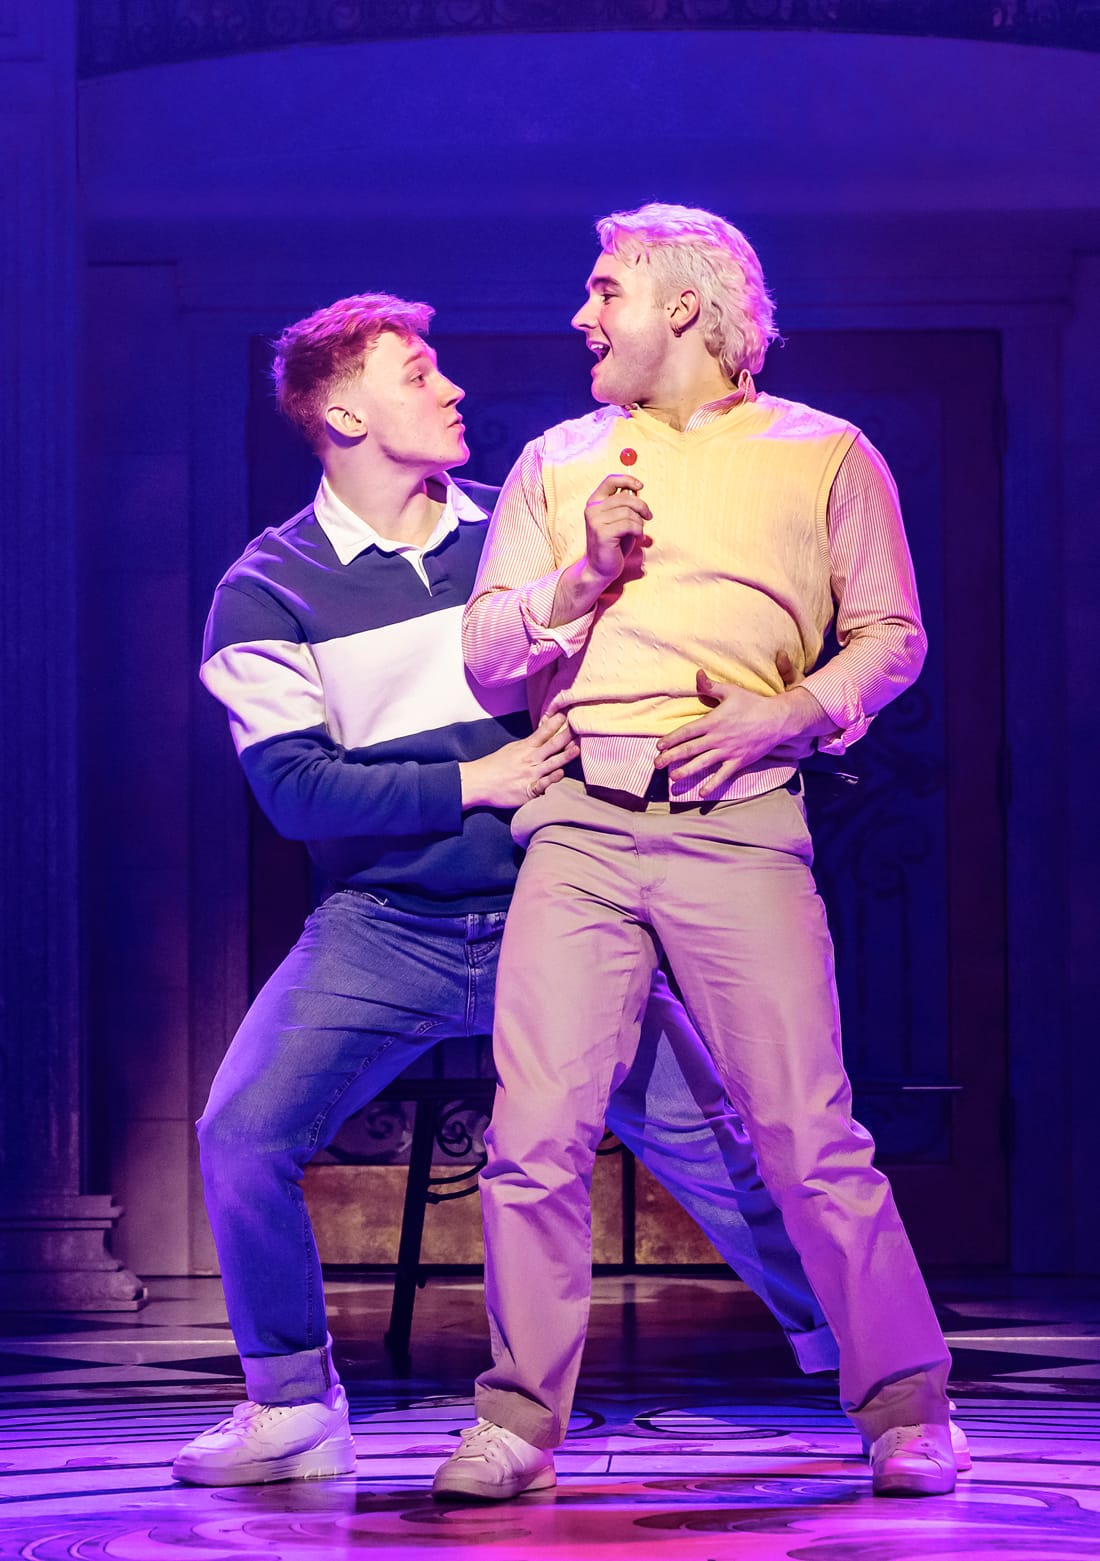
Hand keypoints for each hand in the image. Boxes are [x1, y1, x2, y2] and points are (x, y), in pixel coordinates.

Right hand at [459, 714, 578, 809]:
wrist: (478, 782)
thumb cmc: (495, 766)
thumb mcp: (512, 749)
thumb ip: (530, 744)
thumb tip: (545, 734)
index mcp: (525, 748)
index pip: (542, 732)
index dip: (555, 723)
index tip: (566, 714)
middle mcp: (529, 760)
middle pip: (551, 746)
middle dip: (565, 736)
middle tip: (578, 727)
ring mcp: (529, 775)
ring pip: (551, 764)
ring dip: (564, 756)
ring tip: (577, 749)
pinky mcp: (528, 791)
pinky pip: (542, 785)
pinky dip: (551, 779)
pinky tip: (560, 774)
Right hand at [549, 474, 652, 625]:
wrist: (601, 568)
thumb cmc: (613, 543)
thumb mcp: (619, 519)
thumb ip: (624, 504)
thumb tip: (636, 489)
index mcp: (594, 502)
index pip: (610, 480)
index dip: (627, 479)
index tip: (641, 486)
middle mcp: (592, 509)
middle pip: (625, 497)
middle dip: (642, 506)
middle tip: (649, 517)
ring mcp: (595, 521)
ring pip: (628, 512)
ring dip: (639, 522)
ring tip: (638, 532)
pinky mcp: (602, 533)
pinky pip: (629, 524)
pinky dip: (638, 530)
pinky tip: (637, 538)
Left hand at [654, 669, 829, 795]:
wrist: (777, 720)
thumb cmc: (753, 704)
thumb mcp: (731, 691)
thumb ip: (711, 687)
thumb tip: (697, 674)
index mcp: (713, 721)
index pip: (687, 732)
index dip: (671, 739)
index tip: (658, 746)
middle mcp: (718, 738)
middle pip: (690, 749)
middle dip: (671, 757)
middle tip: (656, 764)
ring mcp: (728, 752)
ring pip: (702, 764)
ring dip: (686, 771)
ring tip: (672, 778)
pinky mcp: (738, 762)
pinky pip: (723, 776)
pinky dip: (712, 785)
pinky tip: (701, 793)